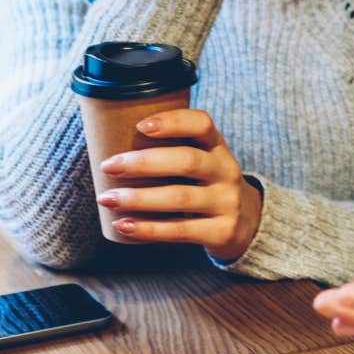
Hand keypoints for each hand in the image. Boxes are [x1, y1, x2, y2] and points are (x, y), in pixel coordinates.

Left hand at [96, 108, 262, 260]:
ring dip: (139, 198)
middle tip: (108, 165)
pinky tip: (124, 225)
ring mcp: (227, 202)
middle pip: (187, 161)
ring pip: (180, 197)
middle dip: (143, 163)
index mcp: (217, 147)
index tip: (140, 126)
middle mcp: (226, 171)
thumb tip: (107, 143)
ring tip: (107, 199)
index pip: (201, 124)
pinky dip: (148, 229)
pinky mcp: (221, 231)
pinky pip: (181, 230)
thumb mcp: (202, 161)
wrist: (247, 224)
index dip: (172, 121)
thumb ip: (170, 151)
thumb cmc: (205, 186)